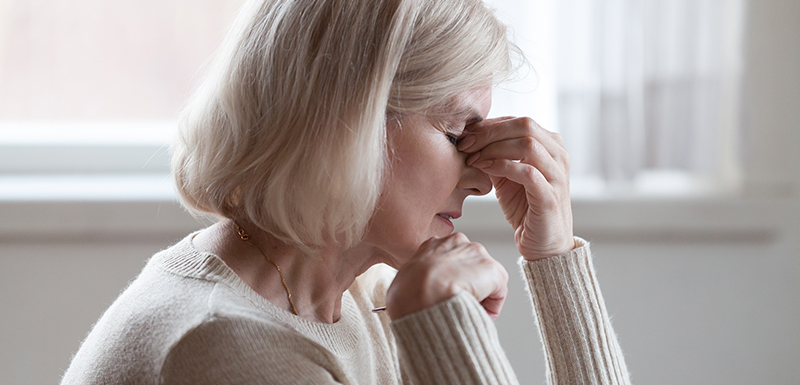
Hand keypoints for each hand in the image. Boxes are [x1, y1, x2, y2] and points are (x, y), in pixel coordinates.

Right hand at [386, 233, 507, 320]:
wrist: (420, 294)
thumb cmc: (406, 294)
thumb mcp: (403, 282)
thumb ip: (416, 283)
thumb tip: (417, 296)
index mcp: (432, 245)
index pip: (450, 261)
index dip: (450, 282)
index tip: (447, 297)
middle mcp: (457, 243)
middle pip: (470, 268)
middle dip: (468, 287)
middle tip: (459, 305)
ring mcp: (476, 254)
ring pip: (485, 279)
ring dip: (479, 296)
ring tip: (466, 311)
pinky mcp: (492, 270)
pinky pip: (498, 292)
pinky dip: (491, 306)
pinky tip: (477, 313)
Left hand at [458, 117, 573, 259]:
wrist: (543, 245)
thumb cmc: (525, 208)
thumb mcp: (506, 177)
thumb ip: (495, 156)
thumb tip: (471, 139)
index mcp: (551, 146)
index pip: (519, 122)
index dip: (490, 125)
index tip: (466, 135)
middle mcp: (558, 156)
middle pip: (525, 125)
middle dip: (490, 132)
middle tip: (466, 144)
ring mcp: (557, 175)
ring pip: (528, 144)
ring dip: (494, 148)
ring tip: (473, 158)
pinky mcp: (550, 196)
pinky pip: (527, 172)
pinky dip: (502, 166)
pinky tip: (484, 169)